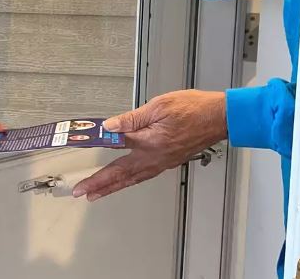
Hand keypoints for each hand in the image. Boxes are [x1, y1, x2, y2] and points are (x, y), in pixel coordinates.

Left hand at [72, 89, 227, 200]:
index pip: (115, 144)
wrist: (220, 118)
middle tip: (81, 192)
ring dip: (111, 187)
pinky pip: (142, 176)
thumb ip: (131, 118)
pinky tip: (122, 182)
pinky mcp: (167, 161)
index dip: (95, 143)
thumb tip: (110, 126)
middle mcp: (154, 157)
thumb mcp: (159, 106)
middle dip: (99, 183)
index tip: (79, 147)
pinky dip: (128, 181)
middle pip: (120, 172)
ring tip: (95, 194)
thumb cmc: (194, 108)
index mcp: (150, 142)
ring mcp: (161, 162)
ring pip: (131, 178)